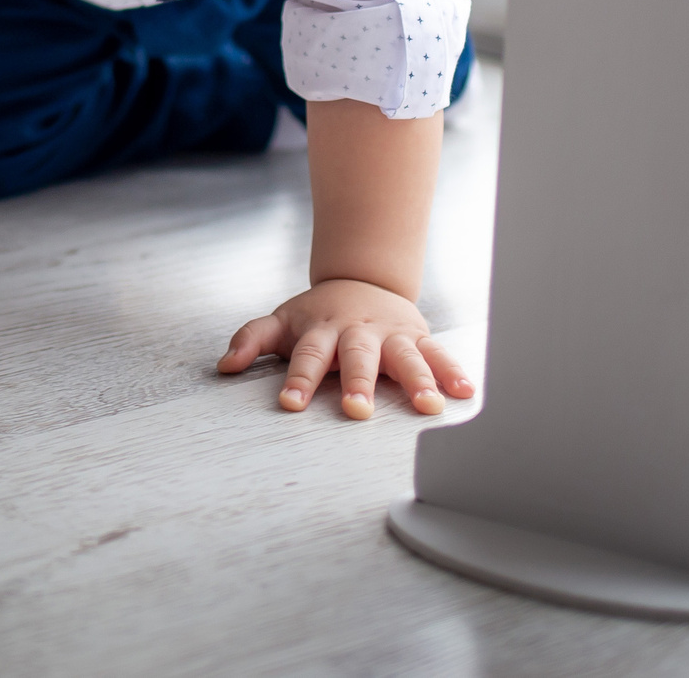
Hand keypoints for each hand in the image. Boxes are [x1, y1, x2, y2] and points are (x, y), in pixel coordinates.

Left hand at [216, 277, 474, 418]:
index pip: (307, 356)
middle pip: (358, 357)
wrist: (362, 280)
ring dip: (417, 380)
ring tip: (427, 406)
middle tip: (358, 410)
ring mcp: (392, 335)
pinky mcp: (419, 337)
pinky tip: (465, 392)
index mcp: (322, 331)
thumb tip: (224, 366)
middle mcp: (359, 333)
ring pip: (405, 356)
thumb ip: (252, 340)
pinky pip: (438, 354)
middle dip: (359, 382)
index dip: (298, 379)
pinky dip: (452, 371)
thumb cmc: (318, 315)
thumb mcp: (282, 321)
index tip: (290, 404)